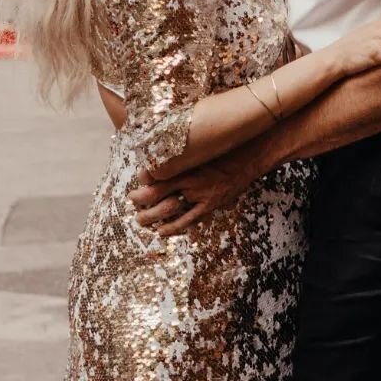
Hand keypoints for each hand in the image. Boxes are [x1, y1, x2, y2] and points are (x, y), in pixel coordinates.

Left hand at [130, 154, 255, 235]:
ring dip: (153, 215)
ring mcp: (201, 194)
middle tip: (132, 201)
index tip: (137, 180)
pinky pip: (189, 219)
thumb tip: (160, 161)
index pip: (158, 173)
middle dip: (142, 199)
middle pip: (158, 192)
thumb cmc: (223, 151)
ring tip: (141, 219)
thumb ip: (181, 156)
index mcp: (187, 162)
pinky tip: (162, 231)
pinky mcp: (210, 204)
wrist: (248, 158)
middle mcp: (191, 179)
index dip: (144, 179)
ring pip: (170, 208)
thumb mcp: (200, 149)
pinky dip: (174, 226)